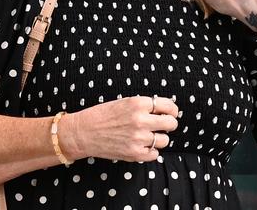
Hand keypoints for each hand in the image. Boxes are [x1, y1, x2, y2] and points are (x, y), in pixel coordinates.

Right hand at [60, 96, 178, 161]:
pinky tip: (143, 146)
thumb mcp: (124, 102)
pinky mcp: (134, 153)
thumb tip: (165, 110)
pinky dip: (151, 151)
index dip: (172, 110)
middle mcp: (141, 120)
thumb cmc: (102, 115)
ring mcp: (138, 138)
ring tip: (149, 136)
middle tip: (164, 125)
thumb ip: (144, 106)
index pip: (168, 106)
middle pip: (171, 123)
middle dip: (169, 123)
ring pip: (165, 140)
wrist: (84, 132)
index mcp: (138, 104)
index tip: (171, 112)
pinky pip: (155, 154)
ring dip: (160, 138)